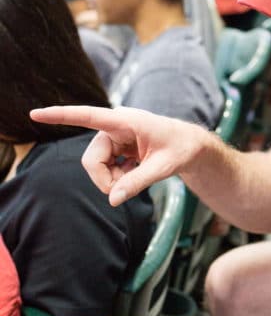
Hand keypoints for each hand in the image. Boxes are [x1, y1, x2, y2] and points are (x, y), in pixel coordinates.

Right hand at [29, 105, 202, 204]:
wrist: (190, 145)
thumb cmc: (181, 149)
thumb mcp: (163, 168)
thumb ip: (138, 183)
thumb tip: (113, 200)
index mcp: (125, 121)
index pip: (88, 116)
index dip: (61, 116)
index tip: (35, 114)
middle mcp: (114, 126)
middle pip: (91, 159)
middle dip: (104, 180)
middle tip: (126, 190)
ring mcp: (113, 137)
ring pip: (96, 166)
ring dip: (111, 179)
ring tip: (135, 178)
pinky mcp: (114, 146)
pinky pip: (103, 167)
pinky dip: (116, 177)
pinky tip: (134, 171)